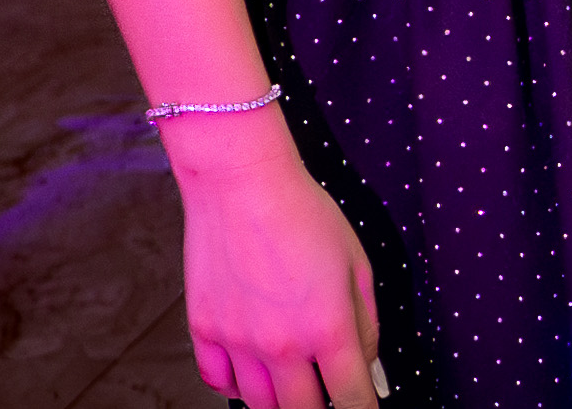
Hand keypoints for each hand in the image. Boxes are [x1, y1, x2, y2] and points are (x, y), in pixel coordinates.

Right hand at [181, 148, 381, 406]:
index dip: (362, 408)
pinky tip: (251, 373)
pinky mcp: (205, 329)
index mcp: (327, 328)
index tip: (363, 405)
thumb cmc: (302, 213)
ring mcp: (238, 341)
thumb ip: (366, 321)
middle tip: (326, 394)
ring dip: (279, 401)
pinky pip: (217, 381)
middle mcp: (281, 344)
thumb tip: (367, 362)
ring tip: (292, 386)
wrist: (242, 184)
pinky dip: (235, 387)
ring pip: (258, 405)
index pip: (351, 397)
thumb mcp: (357, 263)